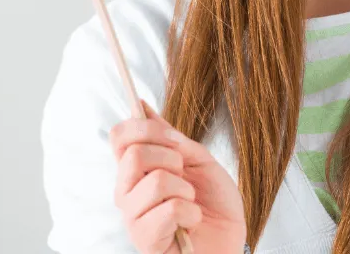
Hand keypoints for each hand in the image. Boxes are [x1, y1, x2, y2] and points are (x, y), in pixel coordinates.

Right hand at [109, 99, 246, 253]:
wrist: (230, 241)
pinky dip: (191, 213)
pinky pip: (169, 210)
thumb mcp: (199, 161)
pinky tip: (191, 222)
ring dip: (185, 189)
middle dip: (171, 158)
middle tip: (184, 176)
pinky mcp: (145, 240)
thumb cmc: (214, 206)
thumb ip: (172, 139)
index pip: (119, 137)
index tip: (173, 137)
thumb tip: (144, 108)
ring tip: (190, 203)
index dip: (144, 128)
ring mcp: (133, 217)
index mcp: (138, 171)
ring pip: (155, 182)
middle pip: (133, 155)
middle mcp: (128, 192)